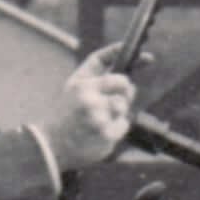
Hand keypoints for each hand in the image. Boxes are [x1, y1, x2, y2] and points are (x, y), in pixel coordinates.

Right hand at [35, 47, 135, 170]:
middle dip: (124, 93)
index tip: (147, 59)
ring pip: (124, 107)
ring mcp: (99, 119)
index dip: (127, 73)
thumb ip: (100, 66)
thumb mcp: (76, 84)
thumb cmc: (68, 110)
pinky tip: (100, 131)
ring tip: (100, 118)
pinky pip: (123, 125)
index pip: (116, 73)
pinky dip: (116, 128)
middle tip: (109, 101)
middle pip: (126, 88)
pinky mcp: (105, 135)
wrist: (52, 144)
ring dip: (118, 112)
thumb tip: (128, 54)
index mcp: (82, 85)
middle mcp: (90, 100)